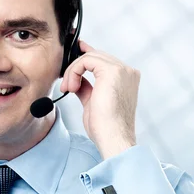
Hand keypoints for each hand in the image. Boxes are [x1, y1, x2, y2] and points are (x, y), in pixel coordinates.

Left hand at [59, 40, 139, 158]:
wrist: (112, 138)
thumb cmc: (105, 127)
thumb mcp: (92, 102)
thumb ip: (86, 87)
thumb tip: (76, 79)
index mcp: (127, 78)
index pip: (103, 60)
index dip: (84, 56)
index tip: (70, 59)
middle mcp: (127, 71)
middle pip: (95, 56)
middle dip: (75, 67)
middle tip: (65, 85)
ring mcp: (122, 69)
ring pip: (89, 57)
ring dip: (72, 72)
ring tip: (67, 89)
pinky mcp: (112, 70)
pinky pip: (86, 60)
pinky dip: (74, 71)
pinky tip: (71, 87)